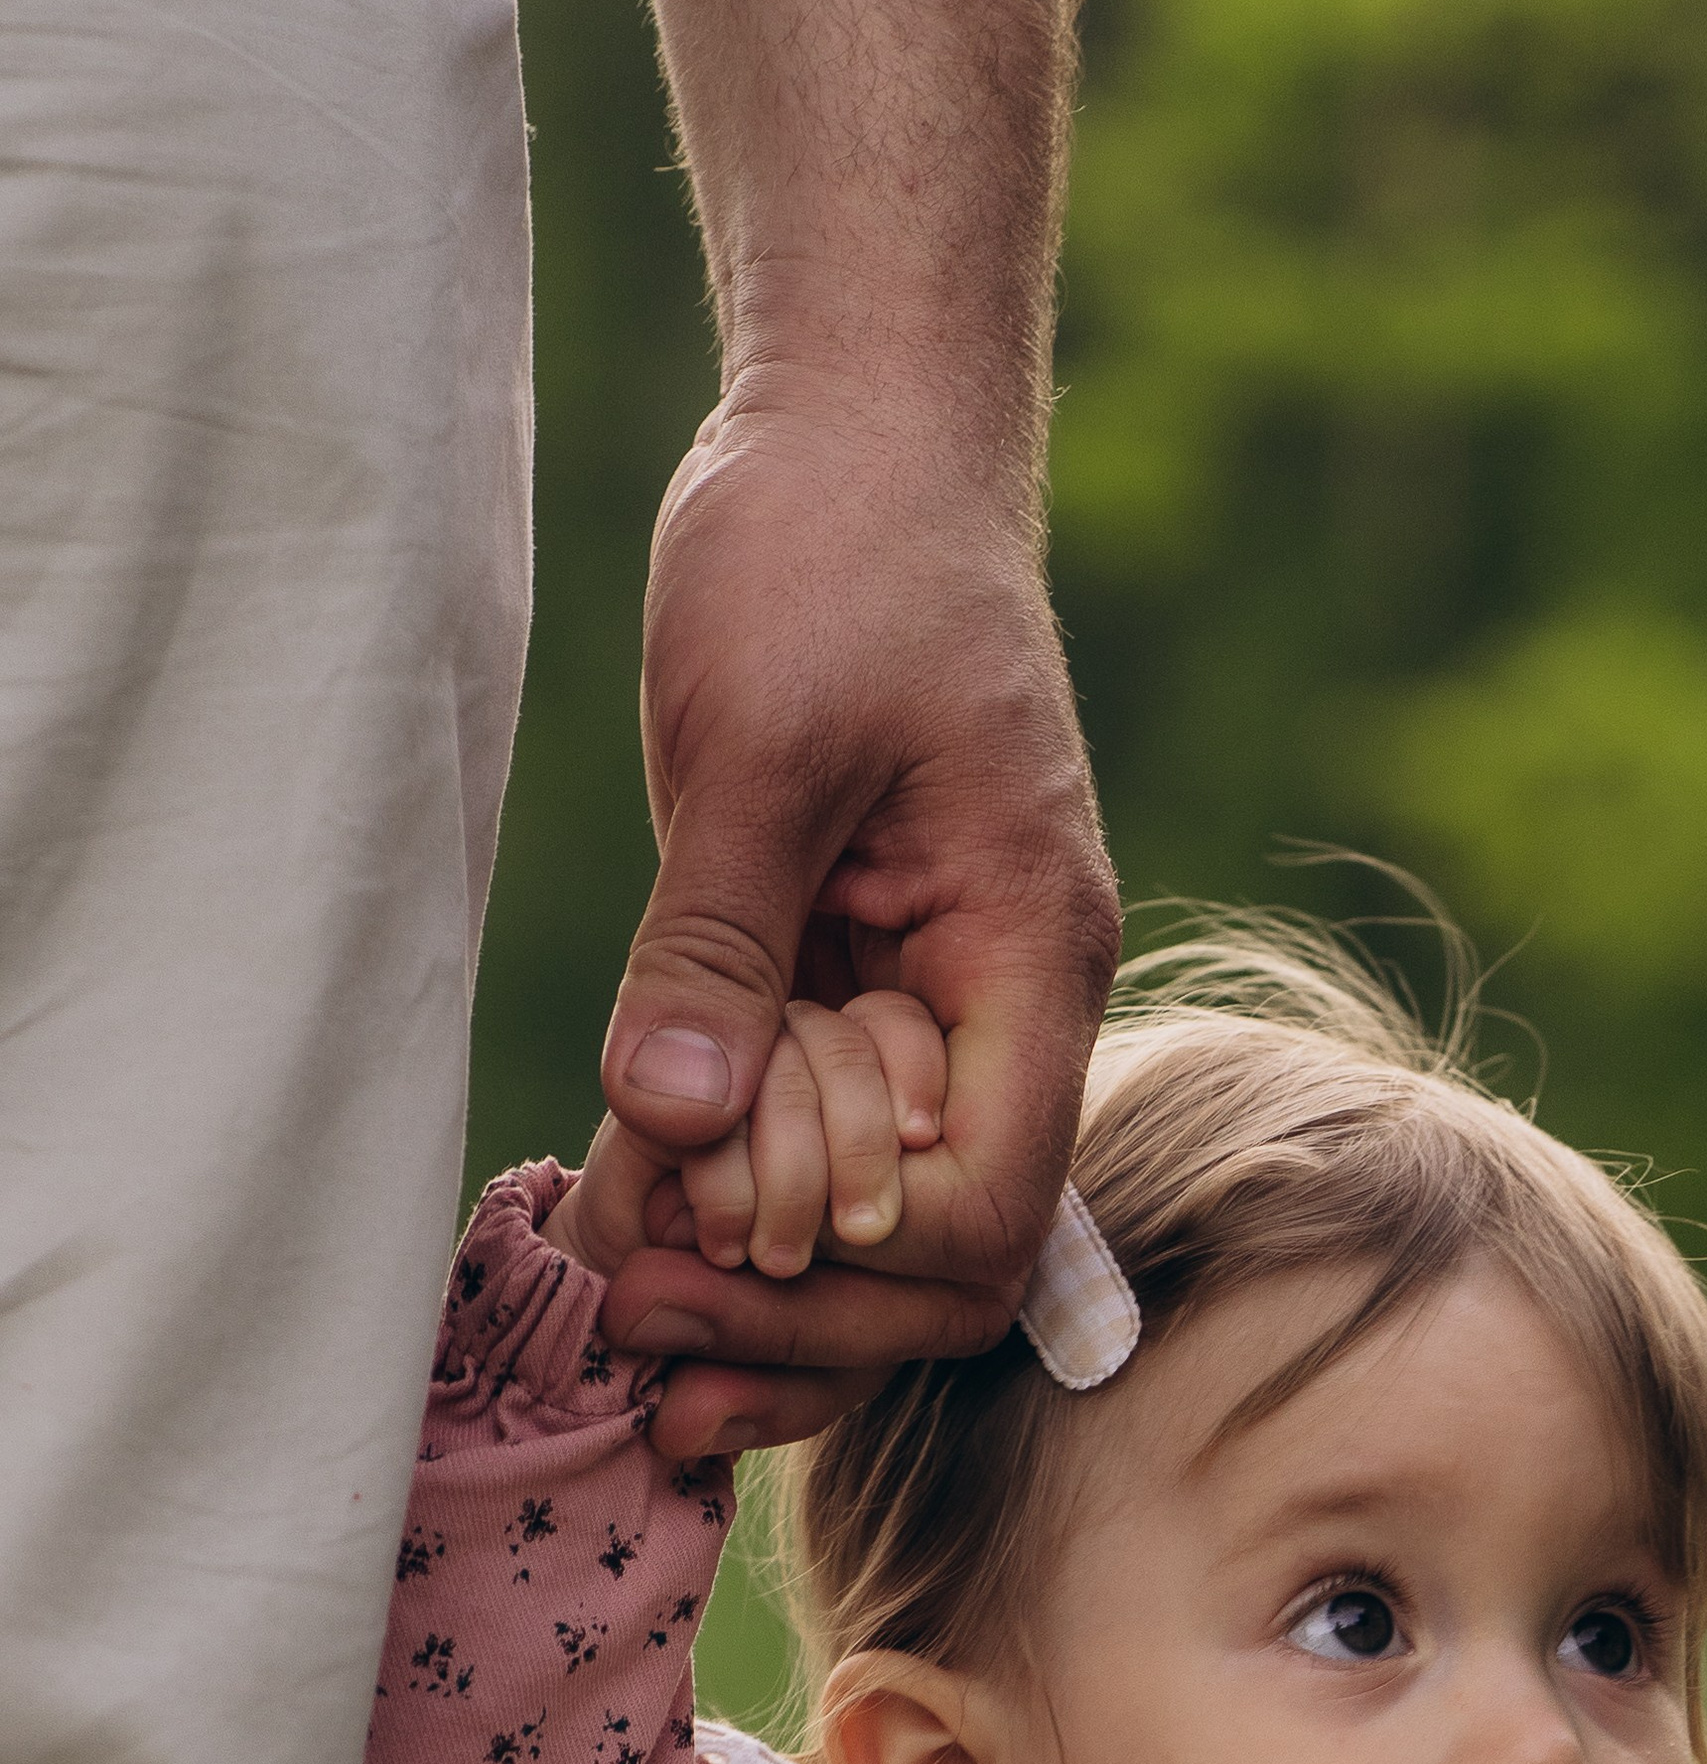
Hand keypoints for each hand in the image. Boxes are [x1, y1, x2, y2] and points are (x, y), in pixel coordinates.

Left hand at [595, 365, 1119, 1453]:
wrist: (855, 438)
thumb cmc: (835, 556)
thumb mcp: (759, 745)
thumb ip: (720, 944)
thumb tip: (678, 1130)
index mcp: (1028, 960)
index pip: (986, 1213)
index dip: (845, 1271)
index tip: (691, 1250)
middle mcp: (999, 1012)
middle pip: (937, 1261)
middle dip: (794, 1317)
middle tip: (632, 1324)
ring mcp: (929, 1007)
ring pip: (872, 1225)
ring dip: (755, 1292)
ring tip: (621, 1324)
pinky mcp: (851, 985)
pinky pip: (809, 1142)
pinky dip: (723, 1204)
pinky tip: (627, 1239)